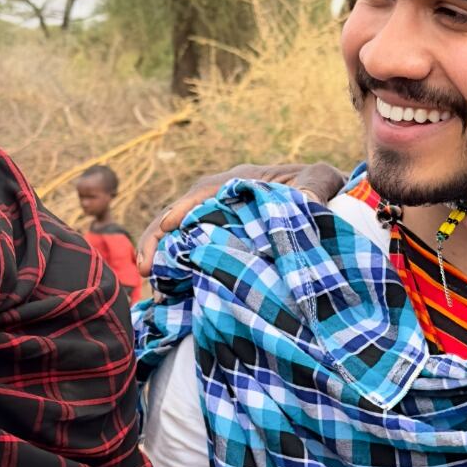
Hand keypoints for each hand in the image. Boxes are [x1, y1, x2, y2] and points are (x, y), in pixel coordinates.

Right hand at [139, 161, 347, 273]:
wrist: (323, 195)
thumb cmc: (321, 186)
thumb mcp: (321, 180)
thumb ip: (314, 187)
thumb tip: (305, 201)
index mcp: (241, 179)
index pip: (202, 192)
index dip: (183, 210)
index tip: (168, 229)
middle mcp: (221, 195)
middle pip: (178, 212)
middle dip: (157, 238)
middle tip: (144, 269)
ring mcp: (216, 214)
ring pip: (178, 231)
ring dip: (160, 253)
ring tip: (150, 284)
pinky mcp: (219, 233)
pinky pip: (189, 244)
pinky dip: (175, 262)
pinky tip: (167, 287)